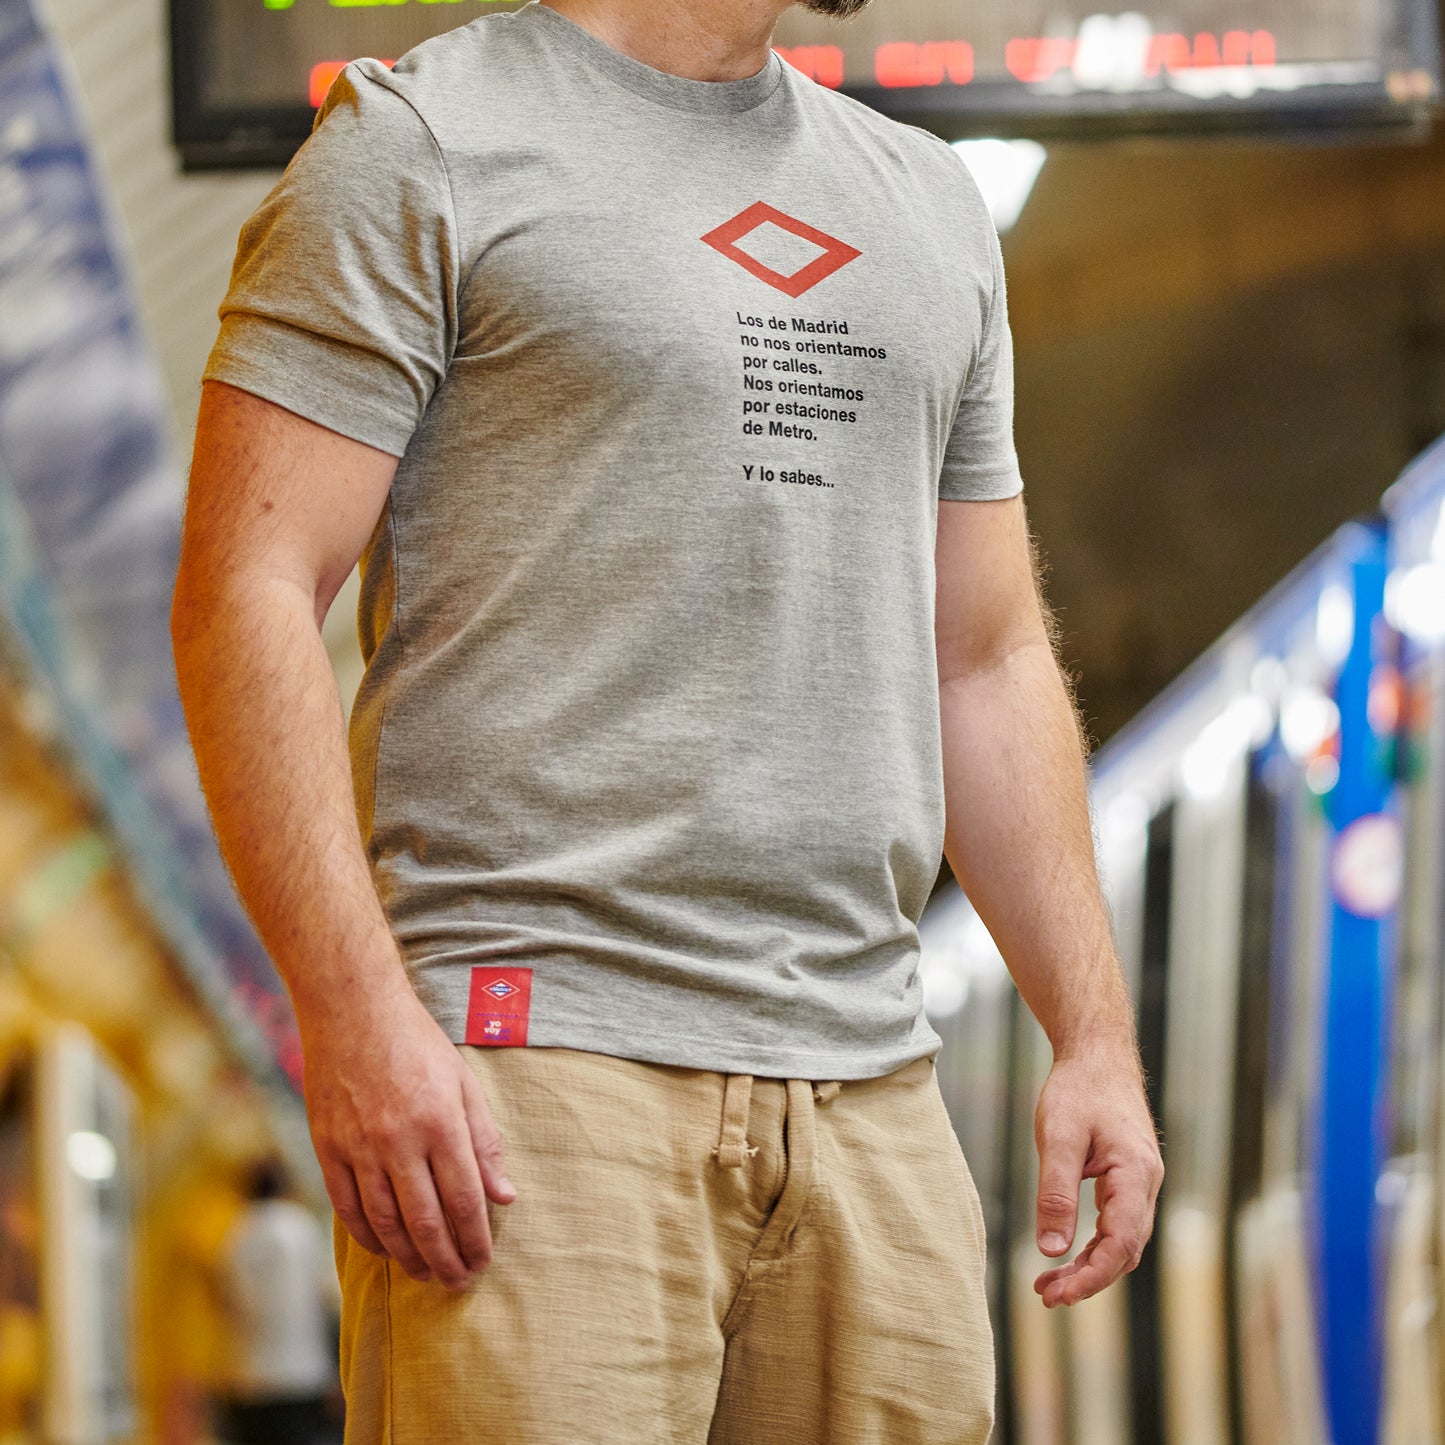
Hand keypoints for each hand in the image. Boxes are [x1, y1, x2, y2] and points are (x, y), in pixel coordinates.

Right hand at [300, 984, 515, 1289]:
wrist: (353, 1011)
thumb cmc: (418, 1044)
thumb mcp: (464, 1083)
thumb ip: (485, 1142)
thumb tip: (504, 1197)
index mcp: (441, 1122)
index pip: (464, 1200)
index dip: (475, 1239)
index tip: (483, 1261)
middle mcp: (400, 1141)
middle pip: (426, 1221)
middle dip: (446, 1260)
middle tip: (458, 1282)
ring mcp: (359, 1147)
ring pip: (385, 1222)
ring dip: (408, 1257)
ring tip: (426, 1273)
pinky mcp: (328, 1148)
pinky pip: (348, 1208)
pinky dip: (367, 1236)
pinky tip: (385, 1249)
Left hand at [1031, 1045, 1162, 1308]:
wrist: (1097, 1054)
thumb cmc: (1077, 1089)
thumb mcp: (1058, 1138)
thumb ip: (1056, 1193)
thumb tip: (1051, 1249)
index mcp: (1135, 1174)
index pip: (1122, 1244)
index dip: (1092, 1276)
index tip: (1058, 1294)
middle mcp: (1146, 1184)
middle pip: (1125, 1250)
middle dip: (1087, 1279)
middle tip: (1045, 1295)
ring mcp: (1140, 1182)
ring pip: (1122, 1240)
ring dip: (1089, 1265)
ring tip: (1049, 1283)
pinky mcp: (1128, 1178)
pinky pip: (1117, 1223)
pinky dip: (1093, 1243)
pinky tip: (1067, 1252)